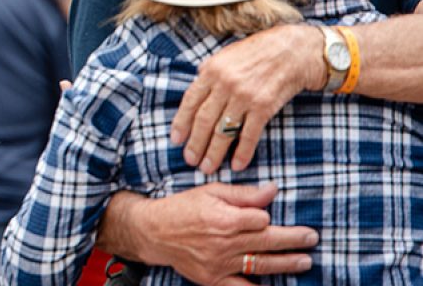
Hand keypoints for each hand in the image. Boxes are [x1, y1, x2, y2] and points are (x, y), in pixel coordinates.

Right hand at [108, 184, 315, 283]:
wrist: (153, 232)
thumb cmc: (182, 207)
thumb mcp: (210, 191)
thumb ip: (243, 194)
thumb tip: (273, 190)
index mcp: (224, 218)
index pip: (260, 219)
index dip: (267, 217)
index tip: (269, 216)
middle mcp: (224, 243)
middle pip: (267, 242)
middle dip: (293, 240)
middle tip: (312, 238)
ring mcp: (220, 264)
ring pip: (261, 264)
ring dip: (287, 263)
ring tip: (305, 261)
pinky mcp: (214, 279)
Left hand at [170, 24, 322, 172]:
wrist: (292, 51)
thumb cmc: (257, 53)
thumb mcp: (226, 56)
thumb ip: (209, 74)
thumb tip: (196, 94)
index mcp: (211, 71)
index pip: (190, 101)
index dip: (181, 122)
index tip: (175, 139)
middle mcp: (225, 84)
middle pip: (204, 120)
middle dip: (195, 143)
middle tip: (189, 160)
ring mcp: (244, 97)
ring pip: (224, 131)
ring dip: (214, 152)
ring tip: (207, 167)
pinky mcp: (264, 107)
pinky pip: (249, 134)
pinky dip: (242, 152)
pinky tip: (237, 165)